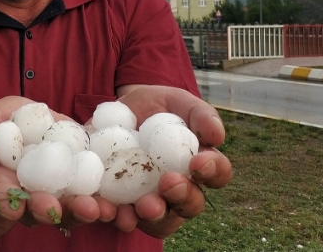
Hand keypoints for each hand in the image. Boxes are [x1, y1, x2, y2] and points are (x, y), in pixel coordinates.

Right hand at [0, 97, 104, 227]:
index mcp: (4, 183)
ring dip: (81, 211)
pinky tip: (115, 204)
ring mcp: (59, 195)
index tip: (11, 208)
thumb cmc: (4, 126)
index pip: (2, 194)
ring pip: (69, 209)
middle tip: (54, 209)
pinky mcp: (83, 187)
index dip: (5, 200)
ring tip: (95, 210)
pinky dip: (104, 203)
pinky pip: (94, 198)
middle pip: (38, 208)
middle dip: (46, 209)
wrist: (32, 131)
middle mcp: (31, 197)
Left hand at [112, 84, 232, 236]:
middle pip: (190, 205)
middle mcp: (177, 191)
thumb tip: (217, 136)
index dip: (213, 171)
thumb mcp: (177, 101)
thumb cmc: (155, 107)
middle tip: (169, 183)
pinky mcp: (119, 205)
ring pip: (158, 221)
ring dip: (152, 215)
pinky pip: (119, 218)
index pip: (217, 174)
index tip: (199, 161)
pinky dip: (113, 216)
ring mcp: (149, 202)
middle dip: (182, 197)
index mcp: (198, 166)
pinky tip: (105, 208)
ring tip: (143, 206)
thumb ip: (200, 114)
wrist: (114, 113)